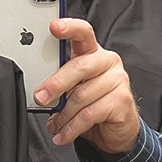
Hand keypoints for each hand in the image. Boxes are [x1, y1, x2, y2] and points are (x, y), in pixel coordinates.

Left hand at [33, 18, 139, 153]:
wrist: (117, 129)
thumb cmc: (92, 103)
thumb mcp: (73, 88)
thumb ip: (60, 82)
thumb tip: (38, 91)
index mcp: (92, 52)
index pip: (83, 33)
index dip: (69, 28)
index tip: (54, 26)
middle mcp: (107, 61)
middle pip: (79, 66)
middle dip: (55, 84)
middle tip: (40, 98)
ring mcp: (118, 80)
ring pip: (81, 95)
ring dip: (62, 114)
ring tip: (54, 124)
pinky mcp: (122, 100)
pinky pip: (89, 114)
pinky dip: (71, 128)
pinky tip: (62, 134)